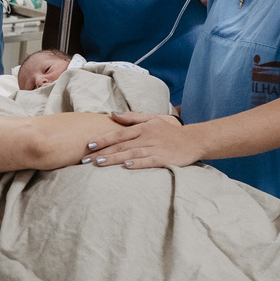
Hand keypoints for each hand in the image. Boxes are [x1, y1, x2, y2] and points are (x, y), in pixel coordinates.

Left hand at [83, 112, 200, 168]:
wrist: (193, 140)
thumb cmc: (169, 131)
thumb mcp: (151, 119)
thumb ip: (132, 117)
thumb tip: (112, 114)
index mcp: (143, 128)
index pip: (119, 134)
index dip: (104, 139)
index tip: (89, 144)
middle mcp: (147, 137)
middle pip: (121, 145)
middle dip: (103, 152)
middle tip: (86, 159)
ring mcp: (155, 148)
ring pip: (131, 153)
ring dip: (115, 158)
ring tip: (99, 163)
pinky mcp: (164, 158)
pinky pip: (149, 161)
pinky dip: (138, 163)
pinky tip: (127, 166)